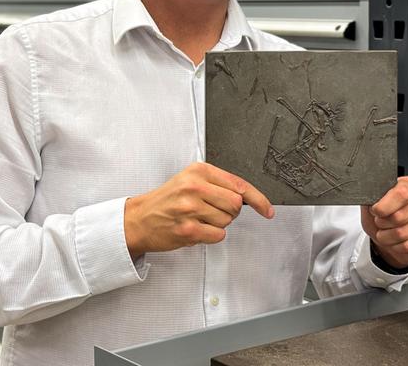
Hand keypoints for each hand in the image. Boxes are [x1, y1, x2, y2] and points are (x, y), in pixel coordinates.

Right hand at [124, 162, 273, 259]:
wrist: (140, 218)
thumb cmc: (167, 200)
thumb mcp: (190, 180)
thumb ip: (217, 184)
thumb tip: (248, 197)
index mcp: (198, 171)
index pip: (239, 184)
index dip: (258, 199)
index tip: (267, 210)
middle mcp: (194, 186)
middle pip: (236, 204)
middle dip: (230, 212)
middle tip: (211, 211)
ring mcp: (190, 208)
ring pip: (227, 221)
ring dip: (217, 224)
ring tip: (198, 219)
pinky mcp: (187, 229)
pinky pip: (217, 236)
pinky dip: (210, 236)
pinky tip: (195, 229)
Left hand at [361, 176, 407, 269]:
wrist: (392, 238)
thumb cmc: (384, 218)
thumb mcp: (372, 205)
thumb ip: (371, 199)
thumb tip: (371, 199)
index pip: (401, 193)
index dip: (384, 207)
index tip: (376, 212)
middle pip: (400, 216)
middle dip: (383, 225)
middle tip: (381, 226)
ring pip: (404, 233)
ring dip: (389, 238)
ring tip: (387, 235)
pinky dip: (399, 248)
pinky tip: (398, 243)